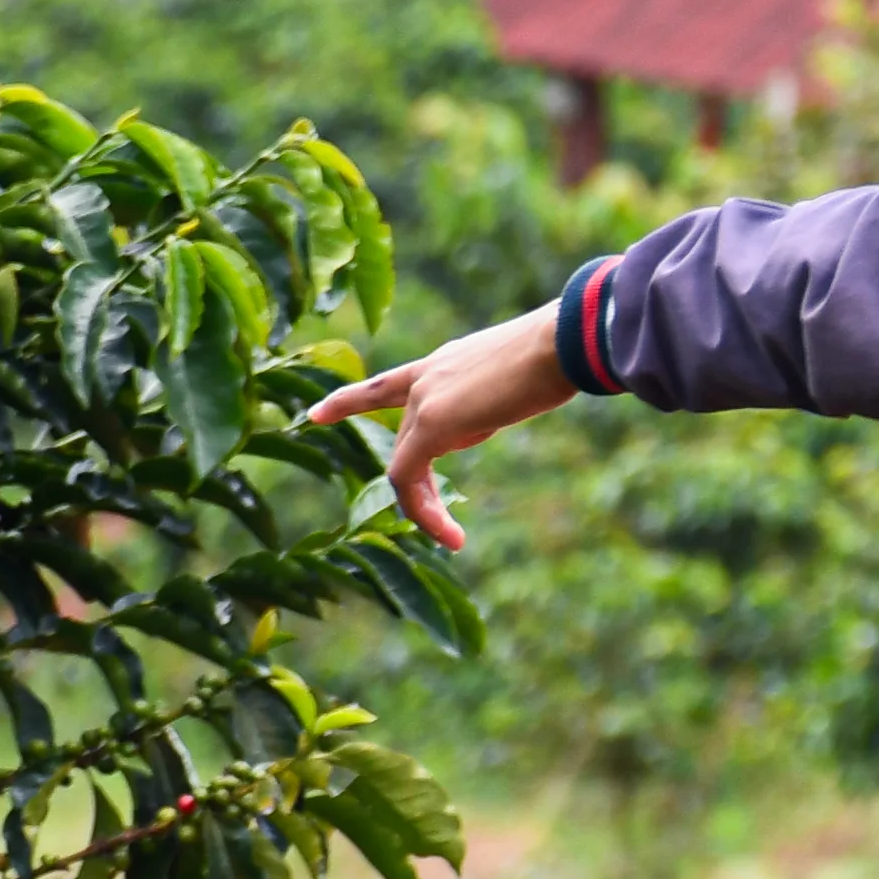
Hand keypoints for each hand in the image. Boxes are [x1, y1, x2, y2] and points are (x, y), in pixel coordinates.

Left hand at [305, 304, 575, 550]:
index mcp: (446, 362)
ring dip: (425, 507)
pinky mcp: (433, 422)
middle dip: (420, 490)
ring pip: (403, 466)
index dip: (349, 401)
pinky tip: (451, 536)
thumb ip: (511, 392)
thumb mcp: (528, 375)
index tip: (315, 414)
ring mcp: (426, 399)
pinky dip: (426, 512)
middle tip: (444, 527)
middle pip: (405, 442)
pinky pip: (409, 478)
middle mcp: (427, 377)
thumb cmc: (564, 352)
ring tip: (453, 539)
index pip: (388, 384)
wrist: (563, 340)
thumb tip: (528, 395)